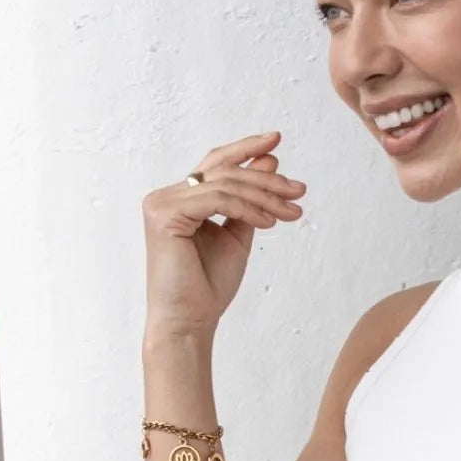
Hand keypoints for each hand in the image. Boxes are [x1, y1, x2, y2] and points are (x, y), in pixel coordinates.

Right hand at [142, 130, 307, 338]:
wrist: (190, 320)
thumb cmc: (209, 285)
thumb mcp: (238, 235)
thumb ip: (250, 201)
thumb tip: (269, 160)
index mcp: (180, 199)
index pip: (215, 164)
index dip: (245, 149)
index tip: (276, 140)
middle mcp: (166, 196)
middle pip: (223, 171)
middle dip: (266, 178)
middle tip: (299, 189)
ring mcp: (161, 203)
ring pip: (225, 185)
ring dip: (265, 196)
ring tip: (293, 211)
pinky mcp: (164, 214)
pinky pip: (217, 200)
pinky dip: (248, 208)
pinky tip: (270, 222)